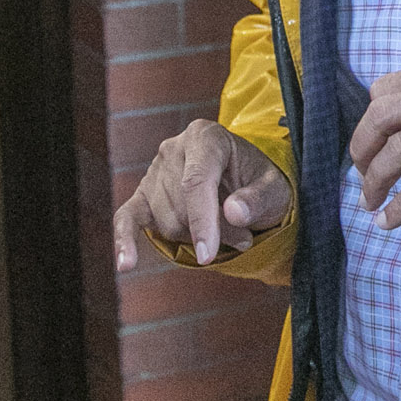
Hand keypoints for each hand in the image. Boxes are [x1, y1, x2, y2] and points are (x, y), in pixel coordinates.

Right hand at [113, 119, 291, 268]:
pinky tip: (126, 264)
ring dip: (195, 238)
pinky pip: (127, 219)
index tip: (209, 254)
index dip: (202, 220)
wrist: (245, 181)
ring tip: (224, 232)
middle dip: (212, 232)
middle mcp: (174, 148)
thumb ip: (258, 199)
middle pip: (182, 206)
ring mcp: (154, 171)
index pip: (195, 180)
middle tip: (243, 237)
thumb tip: (233, 213)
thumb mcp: (275, 190)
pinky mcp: (143, 194)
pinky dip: (126, 241)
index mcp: (205, 136)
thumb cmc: (260, 184)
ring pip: (166, 222)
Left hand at [347, 59, 400, 229]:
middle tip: (359, 170)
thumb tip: (379, 118)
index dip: (369, 116)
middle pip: (384, 115)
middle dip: (361, 146)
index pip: (386, 87)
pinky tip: (386, 220)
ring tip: (369, 198)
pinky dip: (399, 207)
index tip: (372, 140)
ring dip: (374, 180)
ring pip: (400, 151)